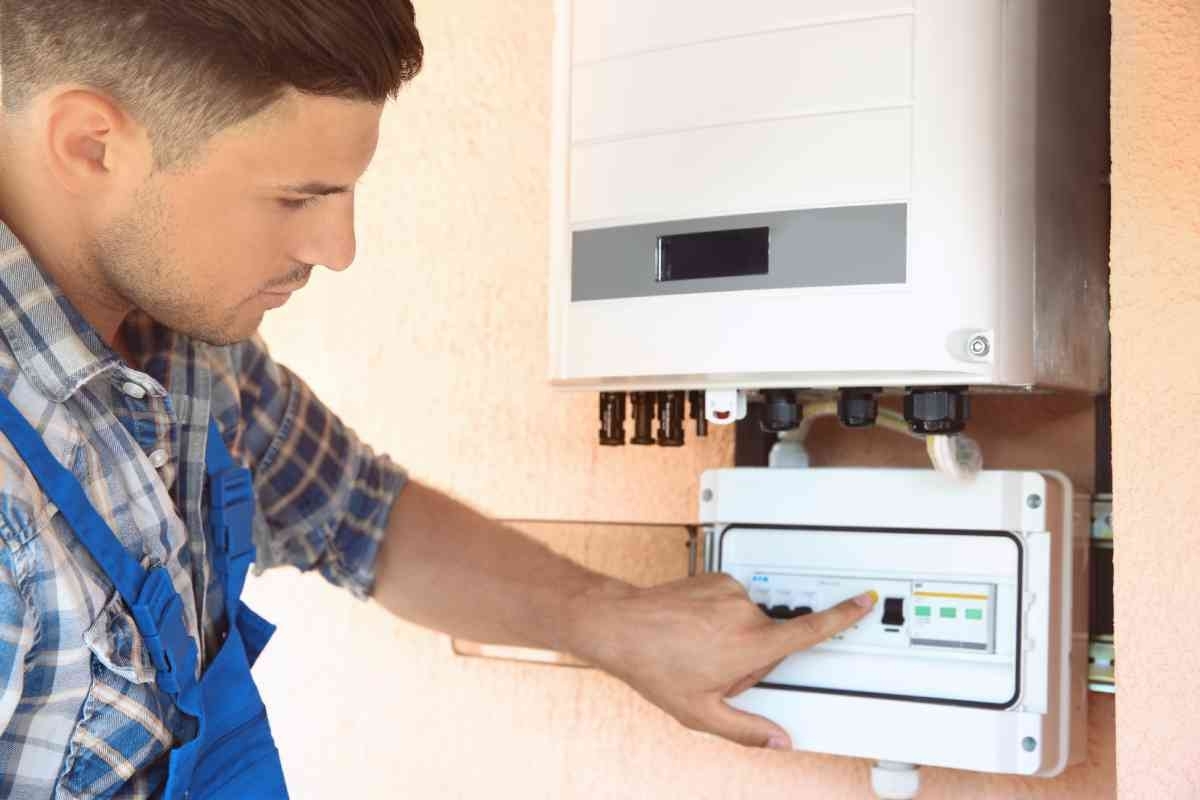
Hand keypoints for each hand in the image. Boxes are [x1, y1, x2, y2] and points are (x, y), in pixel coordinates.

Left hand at [570, 574, 876, 749]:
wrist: (621, 626)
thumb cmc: (656, 665)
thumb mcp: (701, 713)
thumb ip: (747, 731)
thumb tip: (778, 741)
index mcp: (751, 644)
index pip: (810, 630)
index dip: (843, 616)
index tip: (864, 600)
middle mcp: (745, 613)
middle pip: (769, 640)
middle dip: (749, 658)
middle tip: (713, 668)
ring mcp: (728, 592)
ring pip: (746, 621)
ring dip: (730, 637)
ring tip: (695, 647)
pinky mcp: (714, 579)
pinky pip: (728, 602)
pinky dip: (716, 616)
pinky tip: (691, 629)